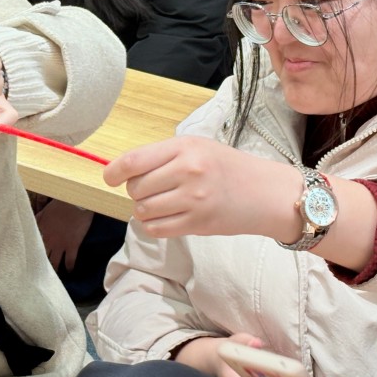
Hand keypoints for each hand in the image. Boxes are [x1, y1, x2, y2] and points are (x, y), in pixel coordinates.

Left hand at [36, 200, 92, 271]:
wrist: (76, 202)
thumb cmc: (60, 205)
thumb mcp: (44, 212)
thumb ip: (37, 221)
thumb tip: (30, 227)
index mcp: (41, 232)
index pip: (34, 247)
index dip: (32, 255)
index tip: (29, 262)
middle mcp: (49, 241)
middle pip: (43, 257)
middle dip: (41, 265)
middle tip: (40, 273)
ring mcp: (61, 244)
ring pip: (55, 262)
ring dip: (55, 270)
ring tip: (54, 276)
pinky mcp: (73, 245)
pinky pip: (70, 260)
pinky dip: (70, 267)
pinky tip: (70, 270)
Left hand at [104, 135, 301, 240]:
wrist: (266, 192)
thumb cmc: (227, 167)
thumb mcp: (196, 147)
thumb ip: (161, 156)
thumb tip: (120, 171)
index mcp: (185, 147)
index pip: (133, 161)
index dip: (113, 172)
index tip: (110, 177)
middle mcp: (188, 171)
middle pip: (135, 188)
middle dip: (136, 191)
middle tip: (153, 189)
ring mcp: (193, 199)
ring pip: (142, 210)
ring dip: (145, 209)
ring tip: (162, 203)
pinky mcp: (197, 223)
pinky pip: (156, 229)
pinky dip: (154, 225)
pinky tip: (167, 216)